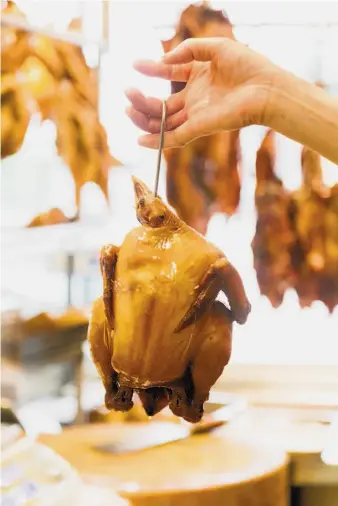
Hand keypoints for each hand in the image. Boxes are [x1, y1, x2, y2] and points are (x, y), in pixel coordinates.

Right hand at [125, 37, 277, 148]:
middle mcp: (195, 99)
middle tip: (127, 92)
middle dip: (141, 100)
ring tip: (128, 108)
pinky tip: (140, 139)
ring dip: (143, 118)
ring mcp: (196, 115)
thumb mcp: (216, 47)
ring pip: (163, 122)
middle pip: (161, 105)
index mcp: (198, 78)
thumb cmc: (248, 66)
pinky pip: (175, 138)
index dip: (151, 70)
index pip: (168, 76)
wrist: (266, 88)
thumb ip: (188, 50)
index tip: (136, 65)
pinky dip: (158, 141)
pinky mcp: (200, 128)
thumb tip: (164, 62)